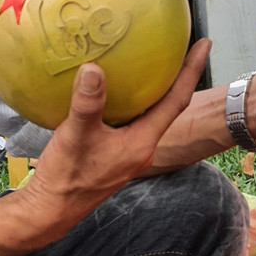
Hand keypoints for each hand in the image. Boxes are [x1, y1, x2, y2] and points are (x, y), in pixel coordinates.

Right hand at [22, 40, 212, 218]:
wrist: (51, 210)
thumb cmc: (67, 177)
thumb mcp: (76, 136)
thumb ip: (88, 103)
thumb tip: (94, 68)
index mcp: (143, 142)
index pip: (177, 102)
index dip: (192, 71)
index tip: (205, 44)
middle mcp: (141, 147)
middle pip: (168, 106)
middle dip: (177, 77)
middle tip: (180, 47)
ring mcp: (128, 151)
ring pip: (148, 114)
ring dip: (153, 90)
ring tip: (151, 62)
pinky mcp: (113, 153)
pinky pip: (129, 120)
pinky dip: (128, 101)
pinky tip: (111, 89)